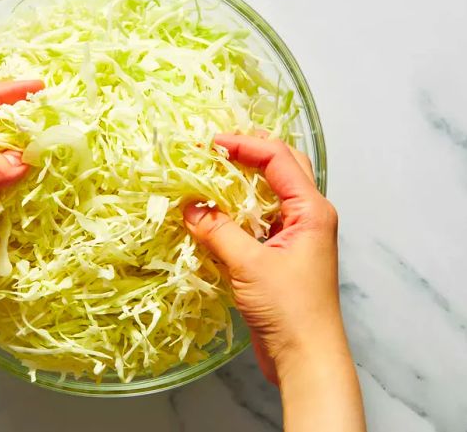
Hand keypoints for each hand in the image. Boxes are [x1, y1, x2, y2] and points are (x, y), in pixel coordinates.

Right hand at [183, 134, 342, 383]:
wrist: (306, 358)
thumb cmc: (290, 311)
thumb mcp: (249, 265)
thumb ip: (218, 231)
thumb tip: (190, 207)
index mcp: (311, 210)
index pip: (278, 159)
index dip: (244, 145)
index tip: (211, 143)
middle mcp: (308, 216)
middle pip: (282, 166)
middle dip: (250, 151)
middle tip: (214, 147)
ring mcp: (295, 235)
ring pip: (269, 192)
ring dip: (242, 179)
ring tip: (210, 171)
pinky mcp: (281, 253)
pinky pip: (259, 219)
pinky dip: (237, 209)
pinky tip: (214, 211)